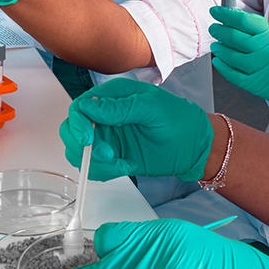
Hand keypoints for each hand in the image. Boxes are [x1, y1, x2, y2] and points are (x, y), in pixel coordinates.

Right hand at [59, 79, 212, 181]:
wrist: (196, 147)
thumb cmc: (180, 121)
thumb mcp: (153, 108)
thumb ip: (121, 108)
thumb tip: (91, 106)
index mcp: (113, 97)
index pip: (80, 107)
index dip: (78, 123)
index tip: (87, 138)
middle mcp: (106, 117)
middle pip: (72, 130)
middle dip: (83, 146)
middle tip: (108, 154)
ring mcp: (108, 138)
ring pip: (79, 152)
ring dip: (94, 162)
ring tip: (120, 163)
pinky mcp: (113, 157)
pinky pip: (94, 167)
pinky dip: (104, 172)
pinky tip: (125, 166)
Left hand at [209, 6, 268, 131]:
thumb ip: (259, 27)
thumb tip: (230, 17)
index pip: (243, 20)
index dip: (225, 14)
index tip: (215, 11)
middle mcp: (268, 50)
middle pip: (234, 37)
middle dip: (219, 31)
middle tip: (214, 28)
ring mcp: (262, 68)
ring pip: (231, 56)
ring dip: (219, 49)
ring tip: (216, 45)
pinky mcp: (257, 84)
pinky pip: (233, 74)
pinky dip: (222, 67)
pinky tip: (219, 61)